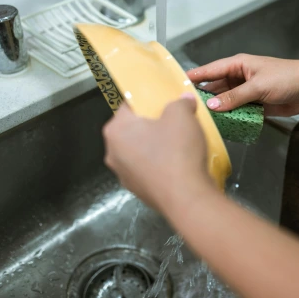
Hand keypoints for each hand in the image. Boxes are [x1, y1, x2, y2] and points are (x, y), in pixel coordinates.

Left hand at [102, 94, 215, 214]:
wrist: (186, 198)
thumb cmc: (177, 150)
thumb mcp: (182, 115)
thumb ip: (180, 102)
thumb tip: (184, 100)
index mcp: (116, 130)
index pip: (128, 106)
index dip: (148, 101)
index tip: (164, 102)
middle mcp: (112, 153)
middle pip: (133, 130)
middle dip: (151, 124)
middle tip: (174, 121)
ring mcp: (123, 175)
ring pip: (140, 151)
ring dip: (155, 146)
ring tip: (179, 144)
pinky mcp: (138, 192)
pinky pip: (148, 170)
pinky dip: (160, 165)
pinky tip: (178, 165)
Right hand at [187, 54, 298, 116]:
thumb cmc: (287, 78)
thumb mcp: (258, 86)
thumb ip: (235, 97)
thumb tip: (212, 106)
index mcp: (238, 65)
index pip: (211, 70)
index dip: (195, 76)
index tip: (177, 83)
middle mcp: (240, 77)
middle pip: (216, 88)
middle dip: (204, 97)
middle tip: (186, 109)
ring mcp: (247, 92)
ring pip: (226, 101)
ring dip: (218, 110)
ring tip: (200, 121)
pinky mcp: (255, 105)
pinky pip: (238, 111)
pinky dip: (231, 118)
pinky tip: (221, 126)